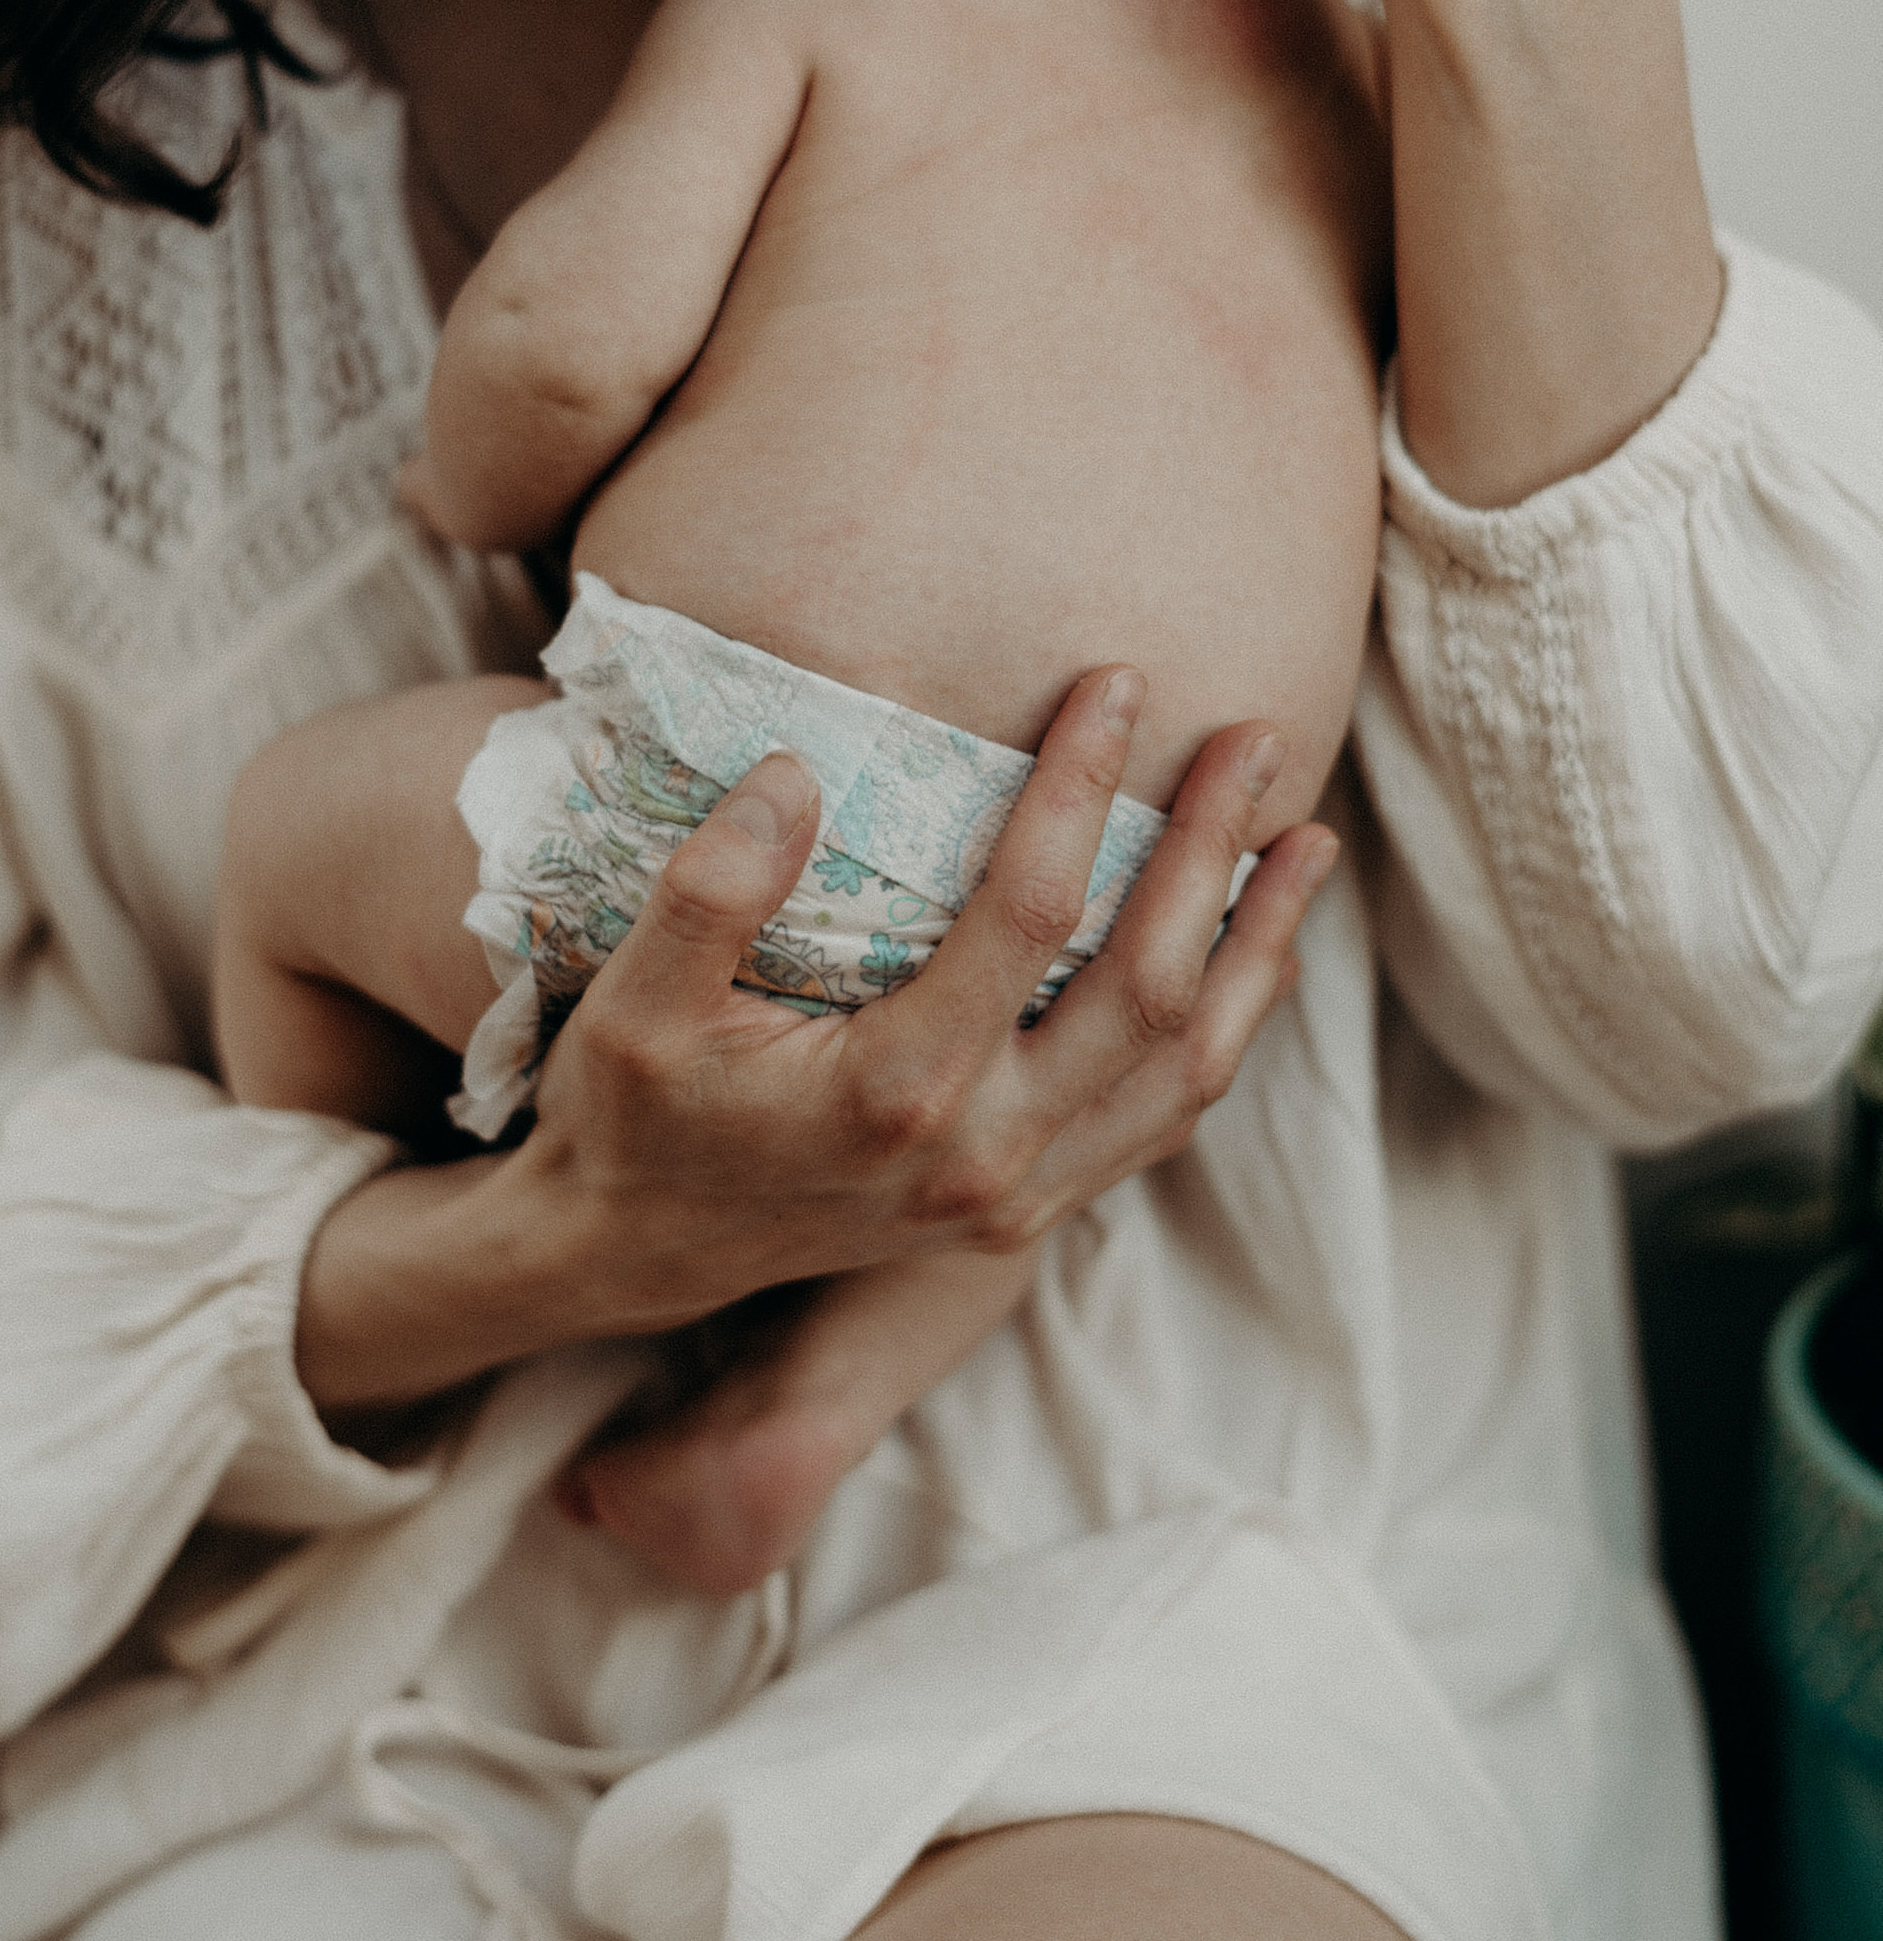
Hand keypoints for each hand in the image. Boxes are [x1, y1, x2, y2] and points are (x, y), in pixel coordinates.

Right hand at [297, 667, 1333, 1409]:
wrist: (637, 1256)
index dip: (1084, 789)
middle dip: (1213, 850)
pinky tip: (1253, 954)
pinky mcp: (1028, 1209)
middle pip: (1151, 986)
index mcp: (897, 1091)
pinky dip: (1228, 1031)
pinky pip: (1163, 1118)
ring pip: (1188, 1067)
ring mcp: (1018, 1195)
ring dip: (1258, 947)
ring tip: (1308, 838)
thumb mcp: (633, 1004)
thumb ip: (710, 889)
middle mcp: (983, 1155)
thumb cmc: (634, 1113)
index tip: (1117, 684)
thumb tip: (800, 771)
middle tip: (1254, 736)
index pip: (1032, 914)